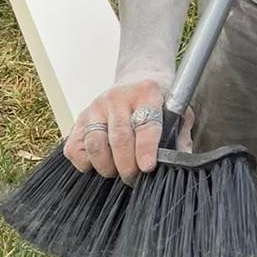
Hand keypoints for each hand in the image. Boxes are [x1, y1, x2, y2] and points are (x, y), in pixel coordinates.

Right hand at [63, 72, 185, 181]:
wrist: (136, 78)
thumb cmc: (158, 101)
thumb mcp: (178, 112)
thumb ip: (180, 136)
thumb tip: (181, 162)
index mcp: (146, 92)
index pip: (145, 124)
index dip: (145, 148)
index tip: (147, 167)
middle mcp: (117, 97)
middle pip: (119, 139)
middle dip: (127, 166)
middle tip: (135, 179)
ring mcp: (96, 108)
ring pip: (95, 144)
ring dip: (106, 167)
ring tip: (117, 172)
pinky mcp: (80, 119)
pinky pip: (74, 148)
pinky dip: (85, 163)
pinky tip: (99, 164)